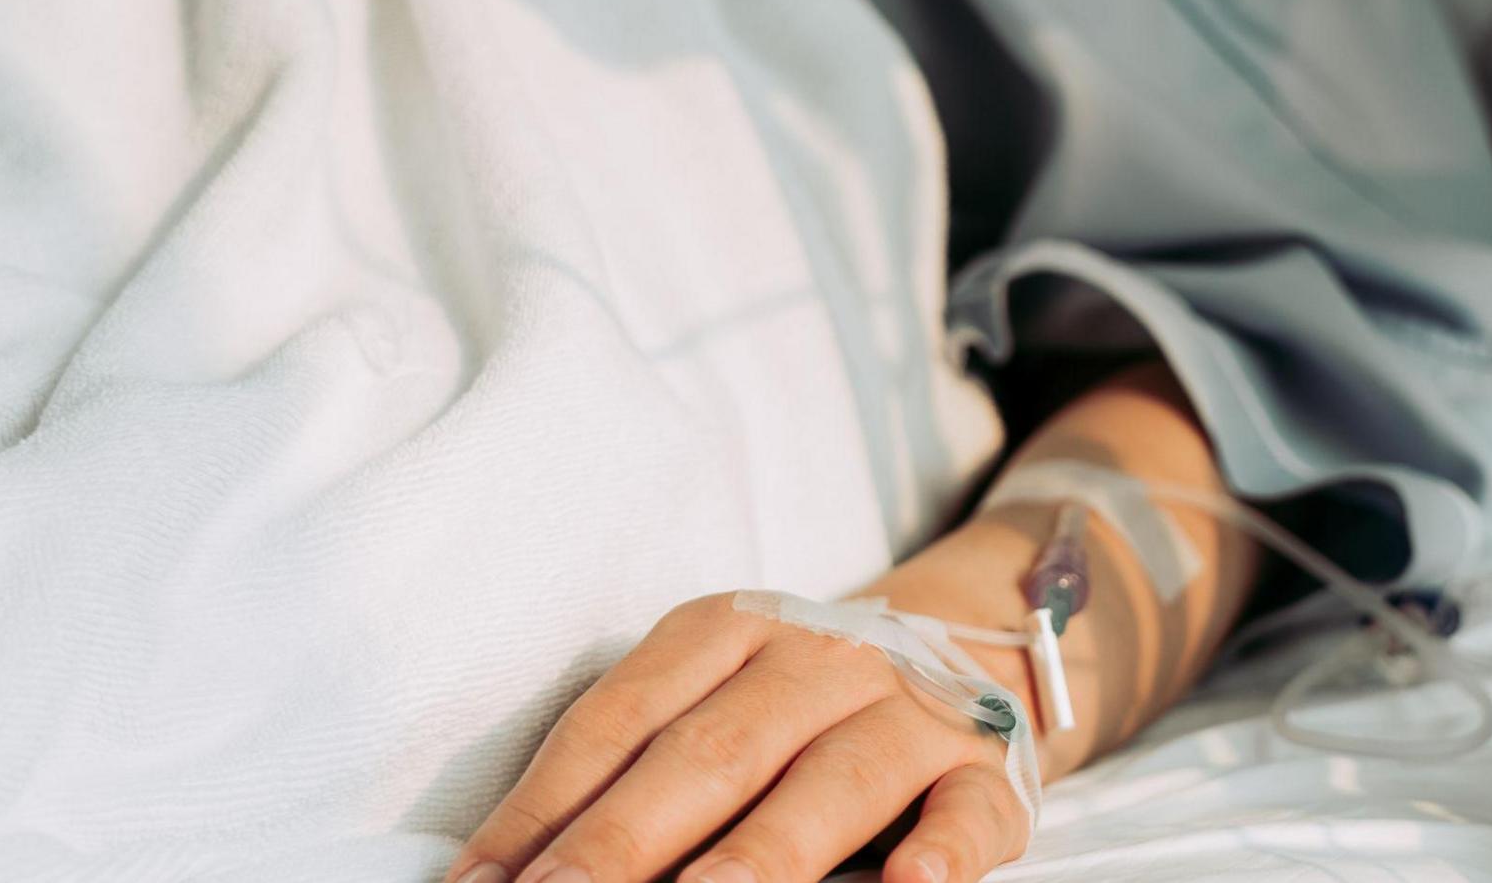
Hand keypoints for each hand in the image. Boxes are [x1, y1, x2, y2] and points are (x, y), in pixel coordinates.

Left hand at [445, 592, 1031, 882]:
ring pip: (837, 782)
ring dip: (766, 853)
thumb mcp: (716, 697)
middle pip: (714, 752)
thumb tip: (503, 873)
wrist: (975, 645)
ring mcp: (911, 713)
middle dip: (627, 841)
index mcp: (730, 632)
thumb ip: (630, 770)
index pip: (621, 718)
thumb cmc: (800, 705)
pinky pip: (968, 810)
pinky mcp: (987, 772)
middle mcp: (821, 659)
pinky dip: (945, 850)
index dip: (547, 803)